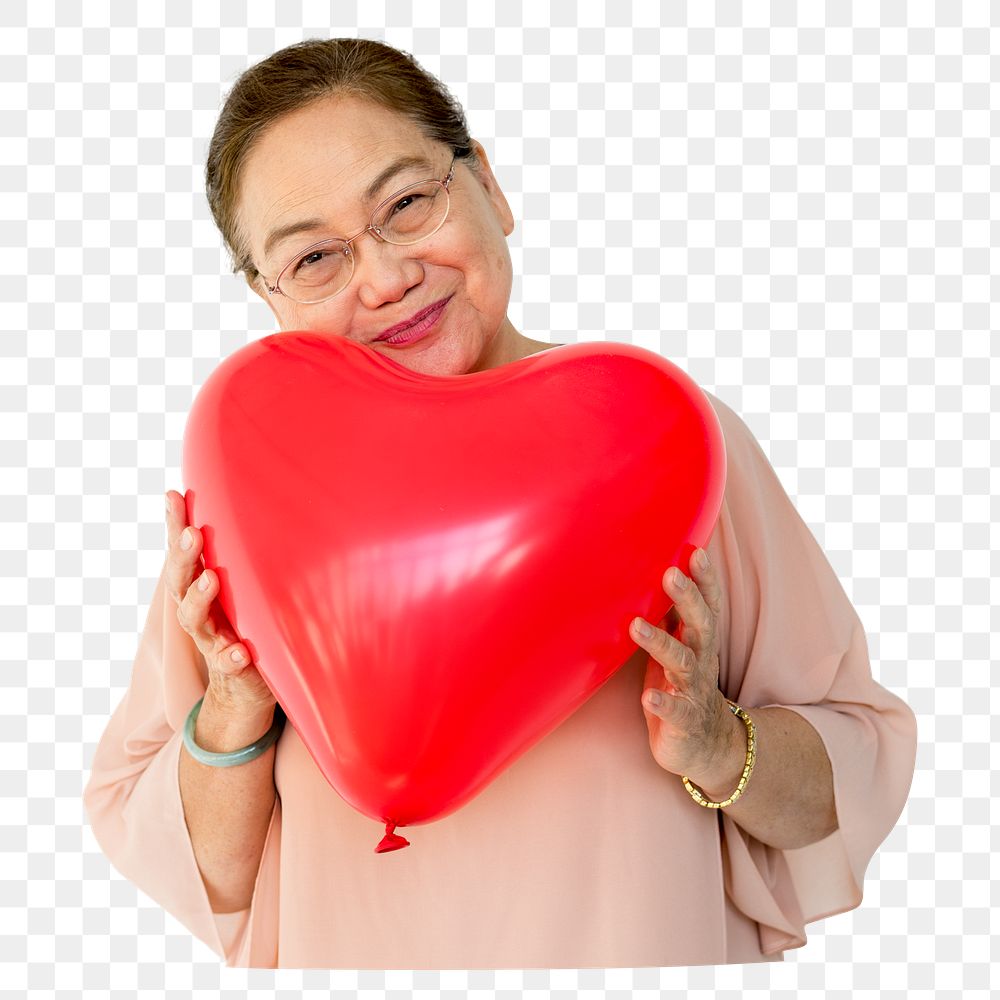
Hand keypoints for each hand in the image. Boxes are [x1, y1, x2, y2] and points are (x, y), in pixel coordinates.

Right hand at [165, 490, 275, 718]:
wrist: (242, 688)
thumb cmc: (242, 625)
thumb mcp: (238, 589)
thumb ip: (235, 557)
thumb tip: (240, 509)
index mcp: (199, 588)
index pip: (182, 553)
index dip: (174, 525)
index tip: (172, 496)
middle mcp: (199, 612)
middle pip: (181, 582)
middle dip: (183, 558)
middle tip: (191, 534)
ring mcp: (212, 640)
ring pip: (195, 619)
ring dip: (200, 598)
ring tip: (211, 579)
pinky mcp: (232, 669)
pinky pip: (229, 663)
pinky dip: (232, 656)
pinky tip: (240, 651)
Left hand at [630, 548, 739, 786]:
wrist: (708, 749)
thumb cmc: (684, 689)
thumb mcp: (679, 650)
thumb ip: (670, 619)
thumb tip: (649, 577)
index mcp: (700, 643)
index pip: (707, 605)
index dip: (704, 579)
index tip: (695, 551)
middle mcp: (701, 662)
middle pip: (700, 625)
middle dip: (687, 599)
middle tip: (670, 574)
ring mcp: (694, 691)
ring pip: (682, 663)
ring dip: (659, 643)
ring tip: (636, 626)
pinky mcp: (684, 721)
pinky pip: (676, 711)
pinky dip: (662, 704)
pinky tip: (647, 698)